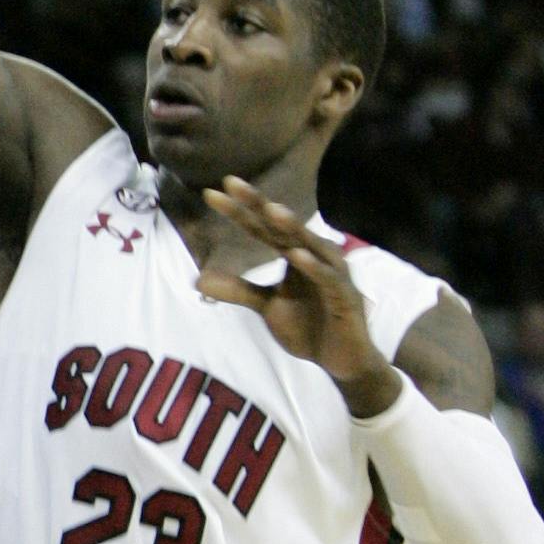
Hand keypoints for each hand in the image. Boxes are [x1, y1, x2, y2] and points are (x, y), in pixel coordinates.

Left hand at [196, 176, 399, 413]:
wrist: (341, 360)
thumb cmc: (309, 325)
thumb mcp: (267, 306)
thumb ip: (238, 290)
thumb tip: (198, 281)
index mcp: (292, 254)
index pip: (260, 228)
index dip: (238, 212)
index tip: (209, 194)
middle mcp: (312, 255)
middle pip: (282, 226)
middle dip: (258, 204)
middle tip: (232, 183)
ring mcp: (331, 273)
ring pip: (310, 244)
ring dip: (291, 227)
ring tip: (270, 209)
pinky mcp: (345, 296)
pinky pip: (328, 278)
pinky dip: (313, 267)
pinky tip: (296, 255)